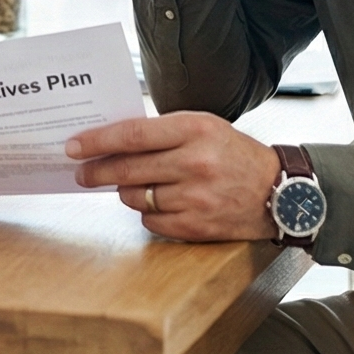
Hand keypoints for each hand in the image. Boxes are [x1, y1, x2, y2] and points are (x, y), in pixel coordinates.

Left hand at [65, 113, 283, 242]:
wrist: (279, 191)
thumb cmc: (233, 154)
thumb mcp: (204, 127)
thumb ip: (163, 132)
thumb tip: (111, 142)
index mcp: (195, 129)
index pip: (133, 135)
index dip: (97, 141)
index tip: (74, 146)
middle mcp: (195, 163)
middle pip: (127, 169)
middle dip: (96, 171)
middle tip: (81, 173)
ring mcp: (196, 197)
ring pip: (135, 196)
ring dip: (126, 191)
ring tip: (132, 184)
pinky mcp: (196, 226)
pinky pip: (150, 220)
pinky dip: (147, 212)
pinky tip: (158, 203)